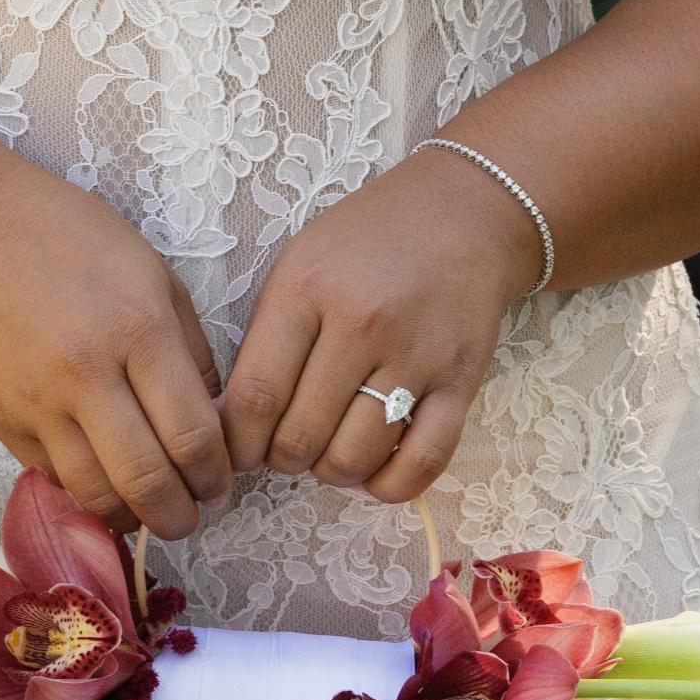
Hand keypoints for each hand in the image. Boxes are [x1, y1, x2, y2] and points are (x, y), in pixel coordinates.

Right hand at [0, 151, 231, 540]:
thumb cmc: (70, 239)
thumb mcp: (152, 274)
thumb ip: (190, 349)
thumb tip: (214, 421)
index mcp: (139, 329)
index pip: (191, 434)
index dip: (214, 474)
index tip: (220, 484)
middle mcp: (87, 374)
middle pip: (145, 480)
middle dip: (179, 515)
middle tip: (191, 516)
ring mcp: (37, 402)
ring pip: (94, 494)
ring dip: (130, 518)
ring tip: (147, 511)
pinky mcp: (1, 419)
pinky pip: (51, 476)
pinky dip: (83, 491)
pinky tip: (101, 480)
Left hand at [220, 152, 539, 507]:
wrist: (466, 213)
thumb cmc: (369, 240)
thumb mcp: (299, 263)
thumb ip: (267, 336)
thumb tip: (233, 421)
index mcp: (307, 290)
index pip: (255, 395)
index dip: (237, 443)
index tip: (236, 452)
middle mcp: (361, 324)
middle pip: (301, 436)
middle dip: (281, 459)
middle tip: (284, 449)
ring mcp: (416, 355)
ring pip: (355, 457)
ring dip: (330, 472)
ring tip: (327, 452)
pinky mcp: (461, 381)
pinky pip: (423, 461)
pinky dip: (389, 486)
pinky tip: (372, 475)